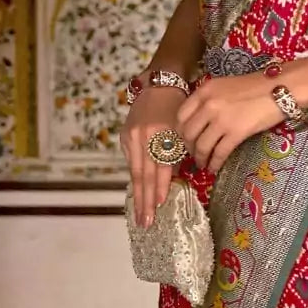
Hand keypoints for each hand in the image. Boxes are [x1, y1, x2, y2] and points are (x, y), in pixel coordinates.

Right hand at [119, 87, 185, 227]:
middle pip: (144, 174)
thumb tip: (173, 178)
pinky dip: (135, 179)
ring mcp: (131, 136)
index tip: (160, 205)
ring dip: (138, 195)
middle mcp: (143, 136)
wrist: (159, 85)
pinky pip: (131, 162)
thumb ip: (177, 152)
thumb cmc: (178, 107)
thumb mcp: (182, 128)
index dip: (160, 187)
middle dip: (146, 200)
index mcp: (160, 132)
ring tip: (139, 215)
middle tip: (146, 222)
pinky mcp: (124, 136)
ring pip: (135, 171)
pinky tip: (137, 194)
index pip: (160, 166)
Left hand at [176, 72, 281, 173]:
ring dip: (200, 158)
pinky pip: (219, 153)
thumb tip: (201, 121)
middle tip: (194, 154)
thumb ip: (210, 100)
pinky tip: (215, 168)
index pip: (181, 115)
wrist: (280, 88)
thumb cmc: (257, 86)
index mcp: (205, 91)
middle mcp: (209, 104)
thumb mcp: (226, 86)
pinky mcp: (236, 133)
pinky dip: (214, 164)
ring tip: (204, 164)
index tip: (185, 139)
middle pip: (188, 133)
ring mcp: (221, 119)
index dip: (180, 131)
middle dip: (189, 148)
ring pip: (201, 146)